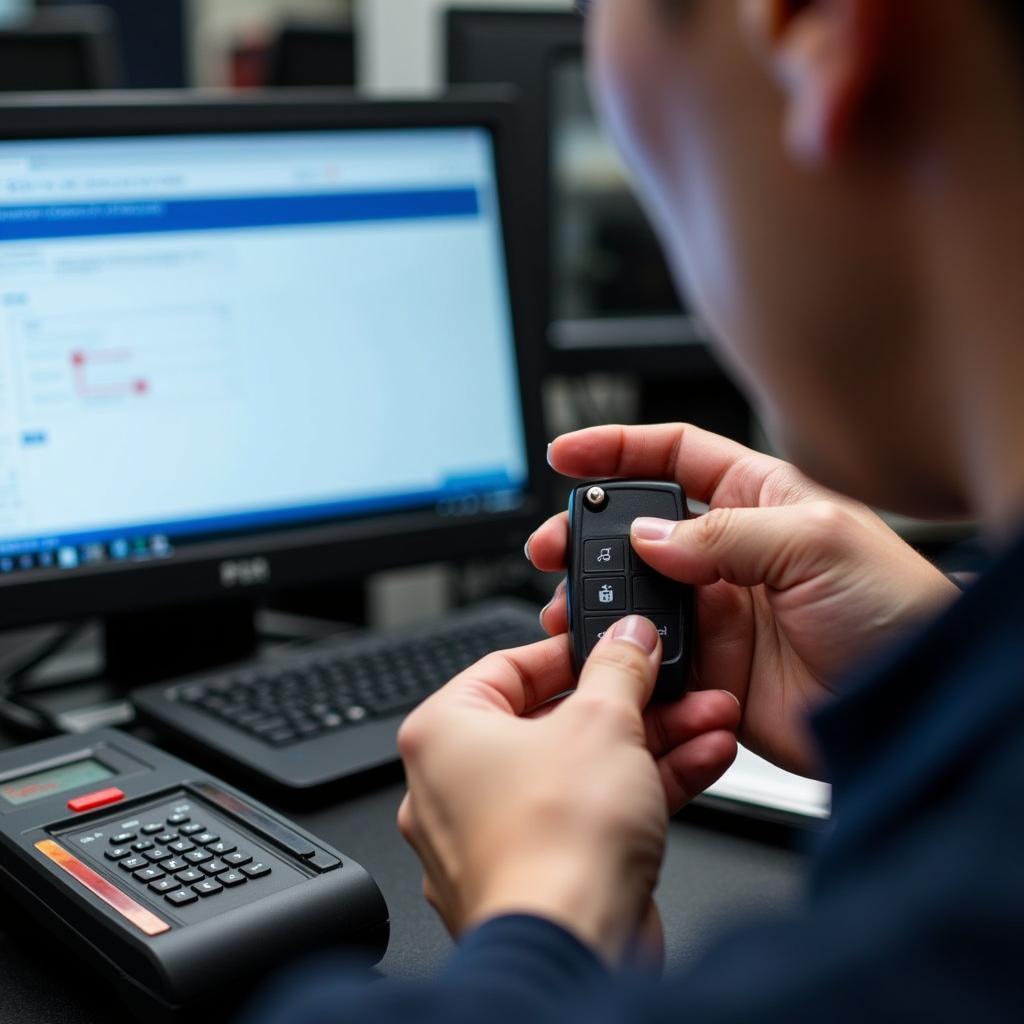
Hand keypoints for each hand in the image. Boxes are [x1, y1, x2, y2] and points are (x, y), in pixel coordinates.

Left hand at [397, 618, 739, 964]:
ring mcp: (500, 835)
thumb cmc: (553, 843)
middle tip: (672, 683)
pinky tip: (701, 760)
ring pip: (583, 767)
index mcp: (443, 734)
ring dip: (653, 740)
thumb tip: (628, 640)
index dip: (570, 650)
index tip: (614, 643)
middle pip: (555, 719)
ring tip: (707, 719)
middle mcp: (459, 785)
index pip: (507, 667)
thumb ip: (619, 668)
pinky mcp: (544, 873)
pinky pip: (594, 812)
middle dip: (632, 701)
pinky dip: (644, 786)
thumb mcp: (602, 721)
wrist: (572, 951)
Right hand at [529, 424, 959, 777]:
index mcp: (759, 501)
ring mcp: (720, 612)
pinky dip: (624, 655)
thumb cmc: (899, 609)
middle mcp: (733, 553)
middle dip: (588, 530)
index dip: (618, 450)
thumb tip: (649, 535)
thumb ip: (724, 533)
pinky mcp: (713, 669)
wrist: (917, 704)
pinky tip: (610, 653)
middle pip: (639, 527)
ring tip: (570, 604)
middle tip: (553, 544)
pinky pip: (652, 656)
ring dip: (598, 596)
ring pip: (637, 594)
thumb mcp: (817, 540)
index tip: (568, 455)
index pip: (676, 457)